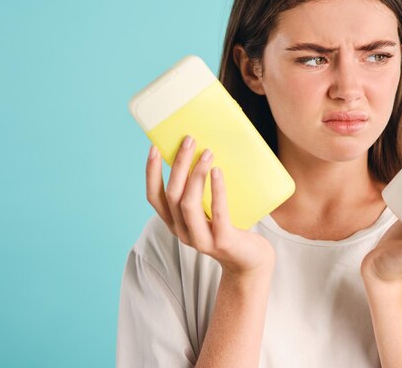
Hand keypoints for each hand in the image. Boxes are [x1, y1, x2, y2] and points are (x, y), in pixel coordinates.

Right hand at [146, 136, 275, 277]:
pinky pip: (217, 213)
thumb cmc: (229, 229)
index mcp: (175, 224)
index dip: (151, 173)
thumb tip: (202, 153)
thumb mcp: (208, 212)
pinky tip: (217, 172)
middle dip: (179, 165)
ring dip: (196, 175)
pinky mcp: (222, 242)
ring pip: (188, 204)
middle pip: (172, 195)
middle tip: (189, 140)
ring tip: (207, 153)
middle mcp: (183, 233)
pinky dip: (216, 190)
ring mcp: (201, 240)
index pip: (154, 198)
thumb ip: (200, 192)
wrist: (251, 262)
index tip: (155, 148)